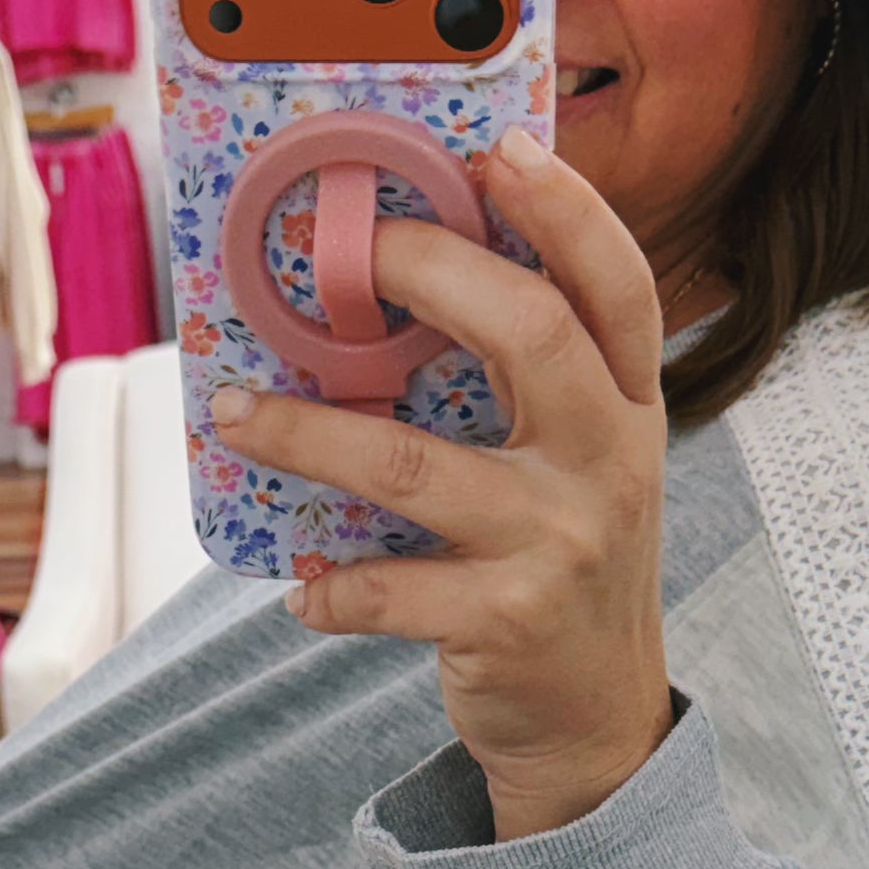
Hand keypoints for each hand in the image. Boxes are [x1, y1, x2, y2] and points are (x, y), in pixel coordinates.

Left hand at [208, 131, 673, 840]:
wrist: (597, 718)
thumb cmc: (564, 562)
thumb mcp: (580, 461)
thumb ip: (530, 380)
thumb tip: (409, 275)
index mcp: (627, 408)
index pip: (617, 286)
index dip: (567, 210)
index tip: (500, 149)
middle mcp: (609, 464)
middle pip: (532, 334)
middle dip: (431, 272)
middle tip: (347, 251)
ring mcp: (561, 543)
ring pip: (414, 466)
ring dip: (310, 436)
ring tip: (241, 414)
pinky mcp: (506, 621)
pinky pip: (389, 589)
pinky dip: (329, 587)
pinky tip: (299, 587)